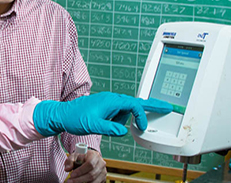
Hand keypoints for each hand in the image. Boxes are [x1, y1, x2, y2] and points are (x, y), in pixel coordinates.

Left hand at [32, 92, 172, 136]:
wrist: (62, 115)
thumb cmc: (75, 118)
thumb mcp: (93, 125)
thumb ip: (110, 128)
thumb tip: (124, 131)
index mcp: (111, 100)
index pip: (134, 106)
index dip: (142, 116)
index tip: (143, 127)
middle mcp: (111, 98)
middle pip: (136, 101)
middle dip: (152, 104)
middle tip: (167, 106)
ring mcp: (108, 101)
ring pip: (125, 110)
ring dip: (124, 119)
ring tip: (108, 125)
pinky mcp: (104, 106)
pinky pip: (118, 111)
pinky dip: (119, 118)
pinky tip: (107, 124)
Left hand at [64, 150, 105, 182]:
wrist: (88, 159)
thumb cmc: (81, 157)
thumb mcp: (74, 156)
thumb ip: (70, 161)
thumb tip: (67, 169)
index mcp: (95, 155)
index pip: (90, 164)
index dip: (80, 171)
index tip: (71, 175)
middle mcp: (101, 164)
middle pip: (91, 174)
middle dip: (79, 179)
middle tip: (70, 181)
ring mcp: (103, 172)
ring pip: (94, 181)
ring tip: (73, 182)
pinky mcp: (103, 178)